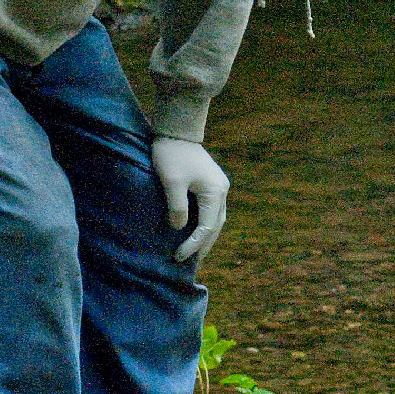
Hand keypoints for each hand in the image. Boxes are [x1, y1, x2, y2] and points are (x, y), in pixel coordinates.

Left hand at [152, 138, 228, 261]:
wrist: (176, 130)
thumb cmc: (172, 155)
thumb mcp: (171, 182)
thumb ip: (177, 207)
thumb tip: (179, 228)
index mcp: (215, 192)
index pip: (206, 227)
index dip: (193, 244)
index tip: (178, 256)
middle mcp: (222, 191)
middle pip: (216, 226)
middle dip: (204, 245)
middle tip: (191, 263)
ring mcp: (219, 187)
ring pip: (216, 219)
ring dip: (206, 236)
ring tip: (195, 251)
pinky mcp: (212, 183)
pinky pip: (211, 210)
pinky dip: (205, 224)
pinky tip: (196, 231)